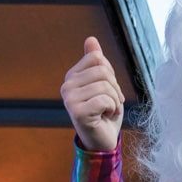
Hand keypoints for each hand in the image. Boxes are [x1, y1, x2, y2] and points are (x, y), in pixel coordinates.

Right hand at [61, 36, 124, 151]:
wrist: (103, 142)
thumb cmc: (105, 113)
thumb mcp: (105, 84)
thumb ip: (97, 63)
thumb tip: (91, 39)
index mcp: (72, 77)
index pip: (97, 58)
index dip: (110, 74)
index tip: (109, 91)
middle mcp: (67, 86)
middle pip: (102, 70)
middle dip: (115, 88)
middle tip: (111, 103)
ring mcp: (70, 99)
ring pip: (105, 85)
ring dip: (115, 100)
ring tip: (108, 111)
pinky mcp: (77, 112)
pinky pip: (105, 99)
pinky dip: (112, 108)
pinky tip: (105, 117)